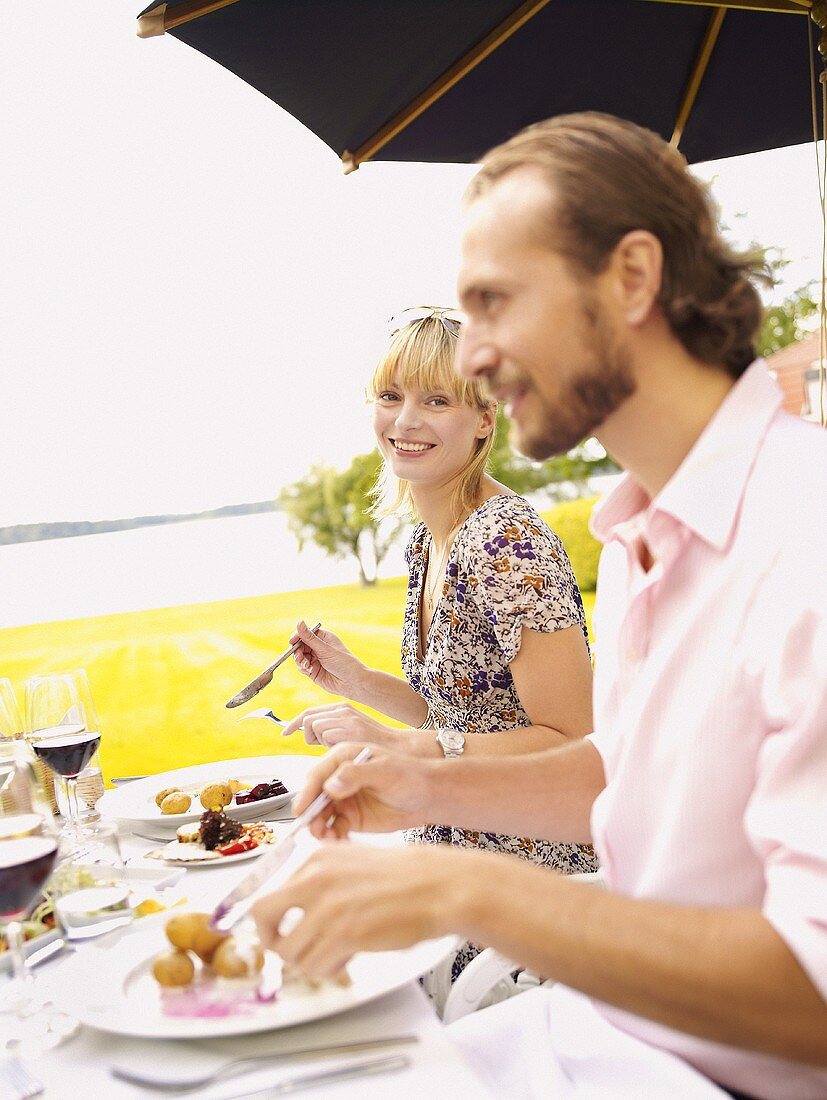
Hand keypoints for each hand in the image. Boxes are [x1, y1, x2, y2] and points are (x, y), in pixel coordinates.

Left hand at [251, 842, 468, 977]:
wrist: (439, 886)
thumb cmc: (407, 877)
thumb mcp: (353, 860)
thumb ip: (322, 879)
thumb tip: (296, 906)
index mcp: (317, 859)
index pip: (270, 893)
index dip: (272, 921)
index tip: (277, 932)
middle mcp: (316, 879)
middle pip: (262, 918)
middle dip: (272, 941)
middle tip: (288, 950)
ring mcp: (329, 907)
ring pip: (290, 952)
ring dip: (308, 961)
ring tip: (333, 955)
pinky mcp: (345, 934)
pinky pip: (316, 966)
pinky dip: (328, 970)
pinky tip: (346, 959)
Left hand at [282, 702, 436, 756]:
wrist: (397, 750)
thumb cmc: (373, 747)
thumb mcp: (350, 733)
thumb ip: (331, 731)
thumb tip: (311, 735)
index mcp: (342, 708)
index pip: (311, 712)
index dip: (295, 723)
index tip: (285, 731)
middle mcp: (342, 709)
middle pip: (308, 719)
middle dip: (309, 735)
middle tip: (323, 746)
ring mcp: (344, 717)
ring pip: (313, 726)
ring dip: (319, 741)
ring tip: (337, 747)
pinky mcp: (347, 727)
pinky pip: (323, 734)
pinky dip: (327, 744)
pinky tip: (341, 748)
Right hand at [289, 621, 366, 698]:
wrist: (352, 682)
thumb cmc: (343, 662)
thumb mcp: (325, 649)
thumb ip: (309, 638)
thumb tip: (299, 622)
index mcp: (323, 638)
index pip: (306, 633)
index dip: (298, 636)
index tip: (292, 641)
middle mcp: (318, 648)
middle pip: (300, 645)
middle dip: (297, 651)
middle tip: (299, 657)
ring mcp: (315, 659)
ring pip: (299, 657)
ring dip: (299, 660)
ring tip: (306, 665)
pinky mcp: (313, 671)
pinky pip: (302, 667)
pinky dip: (302, 668)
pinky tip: (309, 670)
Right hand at [290, 742, 437, 836]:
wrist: (427, 796)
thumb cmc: (410, 775)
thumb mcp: (385, 771)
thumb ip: (357, 774)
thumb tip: (331, 784)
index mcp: (343, 757)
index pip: (318, 774)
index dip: (307, 792)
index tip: (301, 808)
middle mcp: (339, 777)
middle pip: (315, 796)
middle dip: (311, 814)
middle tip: (314, 829)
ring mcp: (343, 798)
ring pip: (322, 814)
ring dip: (320, 827)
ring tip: (328, 838)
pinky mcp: (350, 817)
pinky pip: (334, 828)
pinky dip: (333, 836)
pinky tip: (339, 841)